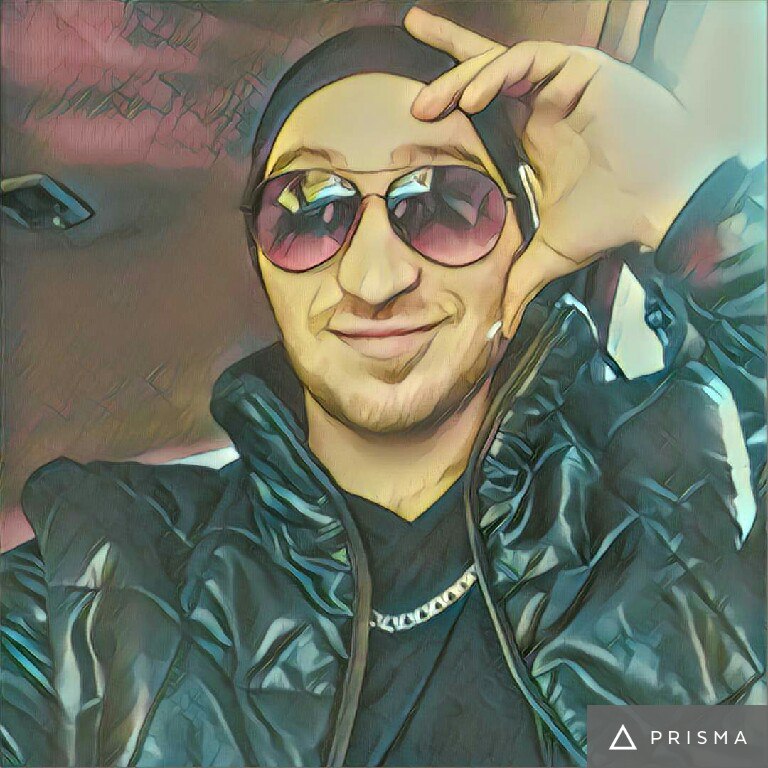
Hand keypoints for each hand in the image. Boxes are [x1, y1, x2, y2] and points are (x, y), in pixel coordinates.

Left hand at [404, 7, 727, 337]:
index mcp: (530, 136)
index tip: (413, 123)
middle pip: (485, 72)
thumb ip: (521, 282)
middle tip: (414, 104)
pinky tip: (474, 98)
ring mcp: (561, 84)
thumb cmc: (612, 220)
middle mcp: (542, 104)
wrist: (659, 207)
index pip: (483, 108)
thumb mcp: (550, 254)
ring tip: (431, 105)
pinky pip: (532, 59)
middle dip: (445, 71)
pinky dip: (499, 73)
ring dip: (461, 79)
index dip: (451, 100)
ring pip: (500, 64)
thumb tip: (502, 329)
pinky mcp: (582, 70)